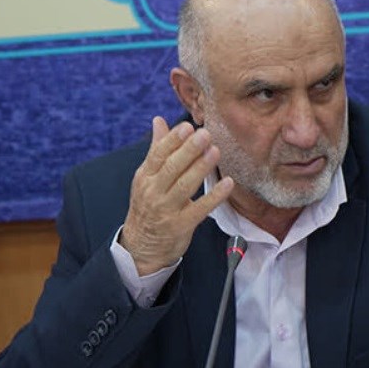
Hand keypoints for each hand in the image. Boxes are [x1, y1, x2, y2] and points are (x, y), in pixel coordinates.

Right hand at [120, 116, 233, 275]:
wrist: (141, 247)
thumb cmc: (148, 206)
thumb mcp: (146, 177)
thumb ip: (156, 149)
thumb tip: (159, 120)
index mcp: (145, 177)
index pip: (158, 155)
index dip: (173, 140)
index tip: (187, 126)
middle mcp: (154, 192)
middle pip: (172, 168)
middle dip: (189, 150)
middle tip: (205, 134)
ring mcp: (167, 209)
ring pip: (185, 186)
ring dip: (201, 168)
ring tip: (215, 151)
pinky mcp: (181, 225)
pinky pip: (200, 209)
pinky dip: (214, 196)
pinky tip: (227, 183)